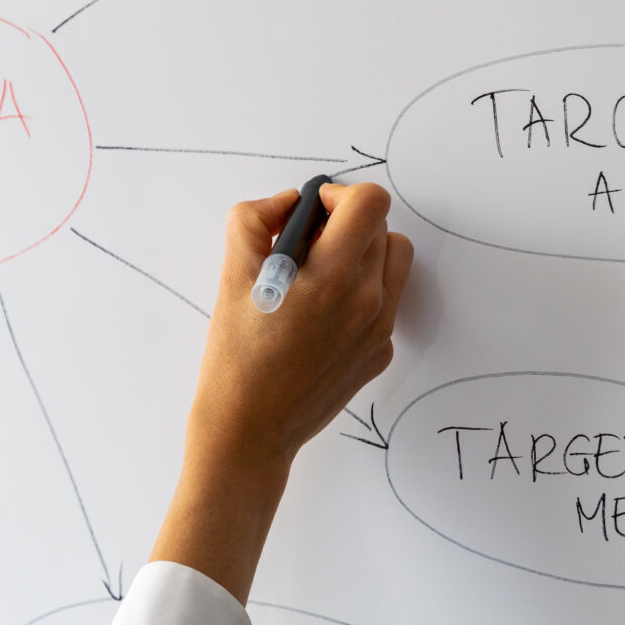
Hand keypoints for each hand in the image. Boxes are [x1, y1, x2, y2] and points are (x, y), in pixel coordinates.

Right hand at [191, 181, 411, 474]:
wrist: (248, 430)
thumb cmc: (236, 358)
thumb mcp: (231, 277)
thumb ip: (254, 221)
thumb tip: (286, 202)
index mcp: (333, 277)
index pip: (370, 202)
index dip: (338, 194)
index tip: (313, 212)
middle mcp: (368, 301)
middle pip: (382, 228)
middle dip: (345, 225)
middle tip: (305, 248)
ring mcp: (380, 330)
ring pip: (392, 263)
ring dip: (362, 255)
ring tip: (319, 276)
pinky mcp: (379, 353)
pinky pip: (385, 302)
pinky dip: (360, 294)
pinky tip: (320, 317)